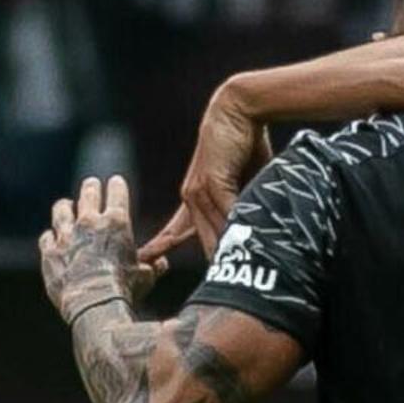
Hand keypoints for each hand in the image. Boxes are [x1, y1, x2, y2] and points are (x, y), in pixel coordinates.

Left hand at [40, 172, 149, 319]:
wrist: (94, 304)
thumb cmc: (124, 290)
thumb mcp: (146, 278)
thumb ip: (152, 267)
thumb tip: (161, 264)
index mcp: (117, 223)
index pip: (117, 192)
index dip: (116, 185)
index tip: (115, 180)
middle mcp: (89, 223)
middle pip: (88, 194)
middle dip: (91, 187)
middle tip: (91, 184)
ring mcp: (66, 236)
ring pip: (62, 210)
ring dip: (65, 206)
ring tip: (66, 204)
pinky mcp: (50, 253)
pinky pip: (47, 238)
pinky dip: (51, 237)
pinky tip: (52, 238)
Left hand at [143, 84, 266, 269]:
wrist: (238, 111)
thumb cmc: (243, 144)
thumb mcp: (243, 181)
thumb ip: (243, 204)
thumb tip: (254, 225)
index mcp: (194, 196)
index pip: (176, 231)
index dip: (163, 248)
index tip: (148, 265)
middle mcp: (192, 196)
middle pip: (198, 239)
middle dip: (207, 263)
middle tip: (210, 291)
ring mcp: (200, 190)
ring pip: (212, 231)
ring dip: (223, 253)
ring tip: (232, 278)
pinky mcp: (213, 182)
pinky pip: (225, 213)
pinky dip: (235, 230)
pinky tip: (243, 247)